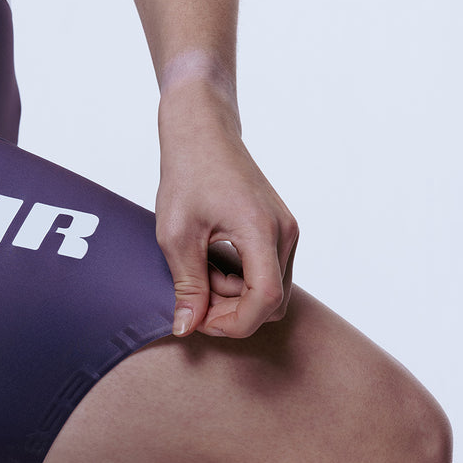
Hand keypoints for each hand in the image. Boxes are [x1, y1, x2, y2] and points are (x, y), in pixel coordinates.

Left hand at [155, 79, 297, 338]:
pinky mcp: (280, 231)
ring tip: (201, 272)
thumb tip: (186, 328)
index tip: (199, 320)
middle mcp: (284, 232)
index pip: (265, 300)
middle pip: (272, 303)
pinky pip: (268, 274)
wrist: (203, 134)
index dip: (233, 323)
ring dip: (235, 297)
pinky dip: (241, 282)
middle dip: (232, 312)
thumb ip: (187, 285)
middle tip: (194, 295)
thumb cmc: (187, 176)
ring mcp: (287, 231)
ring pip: (272, 292)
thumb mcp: (176, 235)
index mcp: (261, 230)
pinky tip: (213, 264)